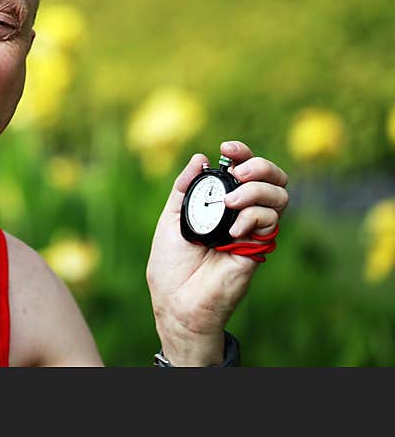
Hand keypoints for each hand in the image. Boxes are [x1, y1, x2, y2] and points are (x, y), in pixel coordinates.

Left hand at [145, 140, 288, 364]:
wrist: (176, 300)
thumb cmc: (170, 263)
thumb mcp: (171, 217)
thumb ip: (185, 187)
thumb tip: (200, 158)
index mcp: (220, 203)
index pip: (244, 171)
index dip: (243, 154)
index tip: (227, 149)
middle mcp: (241, 214)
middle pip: (272, 179)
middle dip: (260, 166)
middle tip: (239, 172)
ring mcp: (252, 231)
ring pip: (278, 196)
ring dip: (256, 191)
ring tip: (230, 203)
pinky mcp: (258, 249)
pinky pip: (270, 222)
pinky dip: (253, 216)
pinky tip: (234, 228)